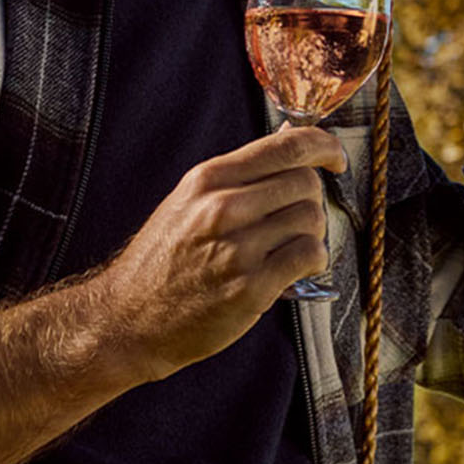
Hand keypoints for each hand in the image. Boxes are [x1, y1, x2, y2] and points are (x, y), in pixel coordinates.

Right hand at [92, 127, 344, 380]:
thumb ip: (237, 176)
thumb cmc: (163, 260)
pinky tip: (297, 267)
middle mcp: (222, 208)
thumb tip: (291, 144)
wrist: (129, 318)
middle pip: (305, 182)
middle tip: (299, 219)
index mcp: (208, 179)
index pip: (286, 146)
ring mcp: (237, 248)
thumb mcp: (187, 202)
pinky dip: (314, 260)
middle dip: (314, 199)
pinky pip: (309, 255)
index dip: (323, 146)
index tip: (334, 158)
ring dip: (313, 232)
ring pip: (312, 218)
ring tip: (291, 247)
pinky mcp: (250, 287)